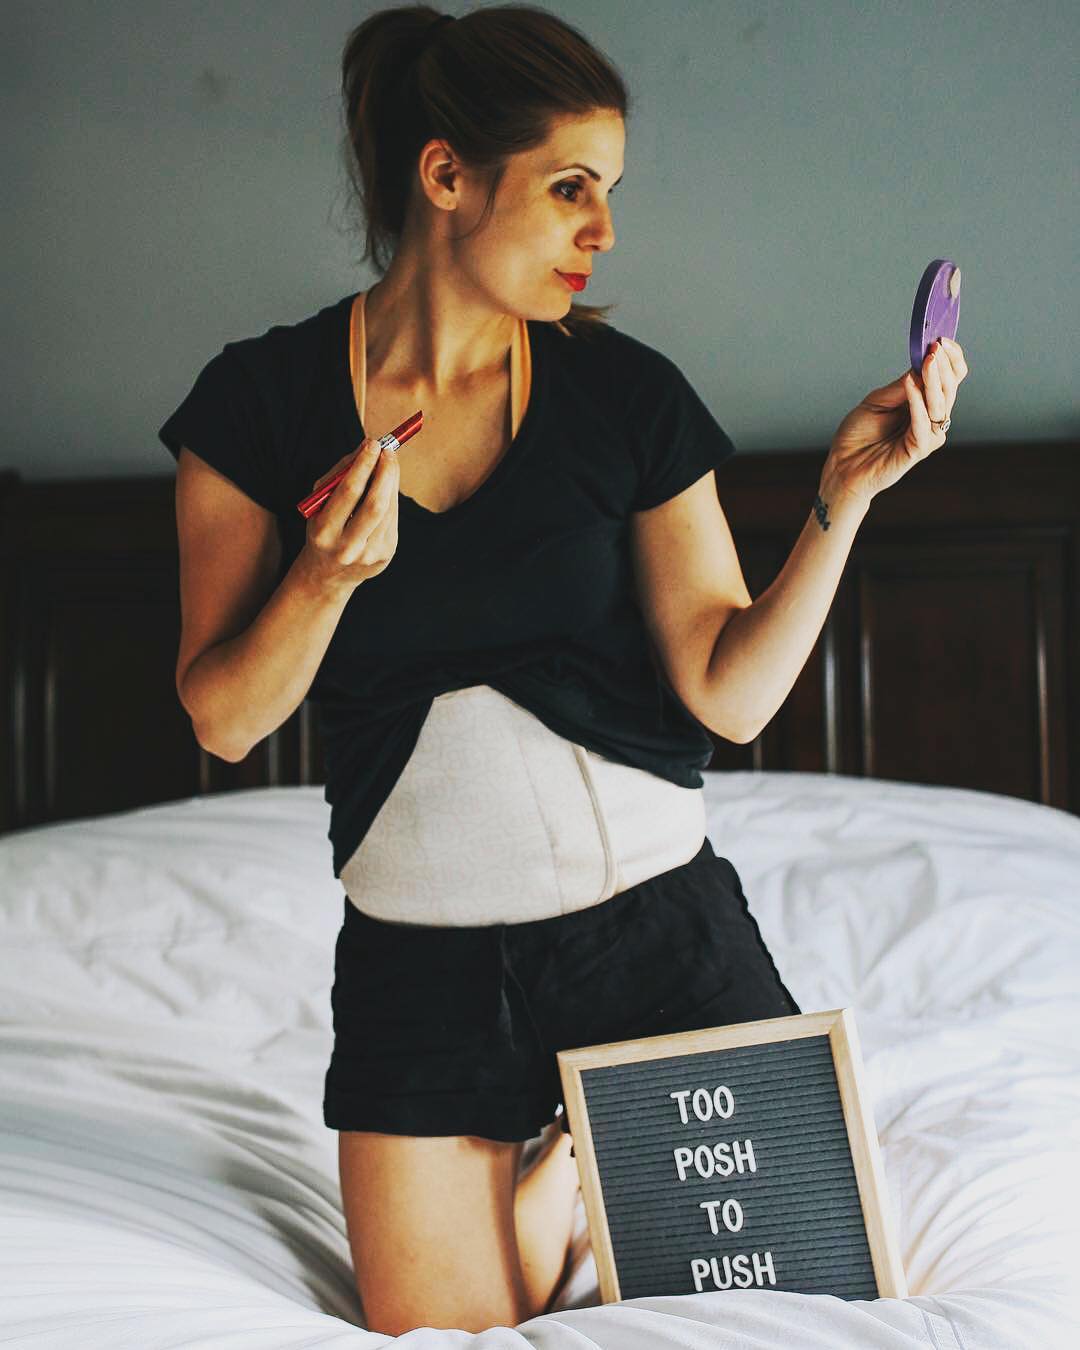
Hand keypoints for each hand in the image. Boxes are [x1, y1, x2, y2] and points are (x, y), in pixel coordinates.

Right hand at [301, 438, 399, 592]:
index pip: (348, 492)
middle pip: (376, 504)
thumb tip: (366, 449)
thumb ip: (339, 477)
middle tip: (388, 450)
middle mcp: (347, 547)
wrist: (327, 575)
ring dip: (391, 481)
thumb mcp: (319, 505)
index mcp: (324, 532)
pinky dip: (392, 497)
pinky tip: (387, 486)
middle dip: (385, 472)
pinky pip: (392, 519)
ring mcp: (370, 554)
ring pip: (388, 510)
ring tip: (388, 463)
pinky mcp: (385, 555)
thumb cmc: (322, 529)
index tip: (373, 444)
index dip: (364, 465)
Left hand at [824, 337, 969, 504]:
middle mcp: (931, 418)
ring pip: (941, 404)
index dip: (950, 359)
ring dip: (934, 380)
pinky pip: (924, 423)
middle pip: (950, 388)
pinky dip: (918, 403)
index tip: (940, 340)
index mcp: (924, 404)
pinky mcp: (919, 449)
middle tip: (936, 347)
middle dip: (944, 366)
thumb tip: (922, 362)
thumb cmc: (858, 435)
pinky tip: (911, 385)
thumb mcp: (878, 401)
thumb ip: (901, 386)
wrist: (843, 465)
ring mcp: (927, 434)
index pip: (949, 378)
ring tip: (927, 361)